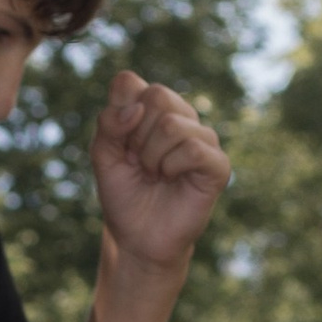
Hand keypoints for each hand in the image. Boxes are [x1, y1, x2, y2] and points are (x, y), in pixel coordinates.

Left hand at [90, 68, 231, 277]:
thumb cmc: (124, 196)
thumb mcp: (103, 157)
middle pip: (156, 96)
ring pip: (173, 125)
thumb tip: (138, 109)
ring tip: (155, 175)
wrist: (138, 238)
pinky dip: (172, 168)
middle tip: (139, 163)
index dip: (117, 115)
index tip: (121, 145)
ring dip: (152, 157)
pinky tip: (171, 180)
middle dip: (137, 137)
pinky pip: (194, 149)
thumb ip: (109, 125)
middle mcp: (181, 116)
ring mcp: (203, 138)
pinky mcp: (218, 163)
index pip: (128, 83)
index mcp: (152, 108)